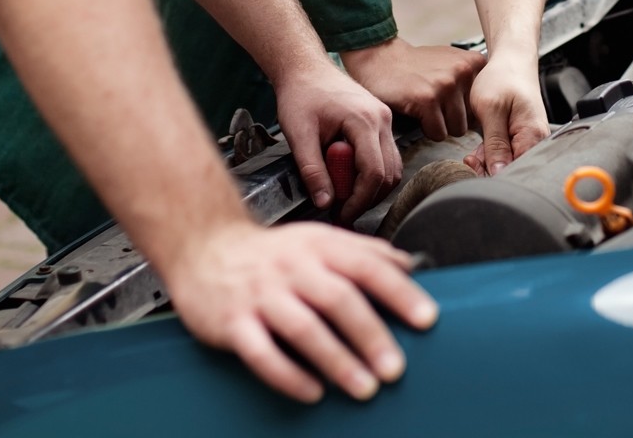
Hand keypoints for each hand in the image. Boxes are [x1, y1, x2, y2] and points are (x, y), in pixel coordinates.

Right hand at [168, 219, 437, 402]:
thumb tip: (411, 267)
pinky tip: (313, 393)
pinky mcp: (231, 323)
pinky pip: (261, 353)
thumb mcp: (319, 240)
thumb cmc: (272, 253)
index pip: (366, 266)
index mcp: (319, 246)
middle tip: (396, 369)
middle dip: (371, 335)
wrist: (205, 247)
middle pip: (338, 299)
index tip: (427, 319)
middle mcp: (292, 268)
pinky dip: (289, 376)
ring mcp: (260, 295)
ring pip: (302, 328)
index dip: (399, 292)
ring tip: (364, 388)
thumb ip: (363, 253)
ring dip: (337, 361)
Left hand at [272, 59, 400, 222]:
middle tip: (341, 209)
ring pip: (392, 167)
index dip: (359, 200)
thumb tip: (325, 203)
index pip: (373, 173)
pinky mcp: (381, 122)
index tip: (340, 213)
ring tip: (343, 195)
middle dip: (367, 198)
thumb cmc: (300, 95)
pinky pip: (387, 156)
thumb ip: (312, 170)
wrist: (305, 68)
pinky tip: (349, 176)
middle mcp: (382, 120)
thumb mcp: (298, 135)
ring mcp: (385, 119)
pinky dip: (372, 172)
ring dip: (371, 187)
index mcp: (364, 121)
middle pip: (389, 173)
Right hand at [342, 36, 485, 141]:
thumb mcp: (452, 62)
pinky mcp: (427, 99)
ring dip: (440, 126)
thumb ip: (472, 82)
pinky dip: (426, 129)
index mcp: (474, 63)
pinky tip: (416, 112)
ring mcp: (446, 85)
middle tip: (435, 107)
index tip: (451, 103)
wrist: (382, 58)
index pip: (485, 106)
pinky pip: (437, 133)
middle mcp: (464, 71)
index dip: (466, 110)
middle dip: (453, 119)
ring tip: (426, 109)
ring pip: (456, 129)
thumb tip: (490, 114)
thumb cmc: (418, 66)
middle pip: (472, 120)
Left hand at [462, 52, 549, 175]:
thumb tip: (498, 172)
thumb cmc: (504, 78)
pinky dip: (491, 154)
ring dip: (487, 161)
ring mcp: (529, 140)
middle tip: (471, 158)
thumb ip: (495, 144)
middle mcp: (535, 141)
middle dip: (488, 169)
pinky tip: (481, 147)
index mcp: (533, 136)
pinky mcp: (520, 138)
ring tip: (473, 152)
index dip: (494, 174)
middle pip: (512, 170)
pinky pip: (506, 155)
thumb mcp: (492, 110)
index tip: (475, 166)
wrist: (511, 60)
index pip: (516, 170)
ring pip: (507, 164)